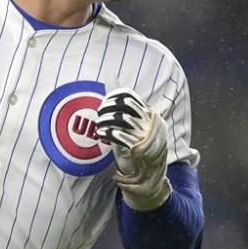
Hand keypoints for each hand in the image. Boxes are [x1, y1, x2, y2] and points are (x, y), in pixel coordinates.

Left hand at [95, 88, 170, 210]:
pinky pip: (119, 135)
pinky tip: (101, 135)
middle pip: (124, 104)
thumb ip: (121, 101)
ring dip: (105, 120)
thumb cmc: (137, 143)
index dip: (113, 96)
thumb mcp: (131, 121)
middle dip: (108, 106)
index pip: (129, 96)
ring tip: (98, 126)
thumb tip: (109, 75)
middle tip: (100, 113)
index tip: (105, 102)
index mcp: (149, 114)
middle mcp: (148, 122)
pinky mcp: (138, 147)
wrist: (149, 173)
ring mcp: (144, 134)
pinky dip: (107, 133)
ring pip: (121, 118)